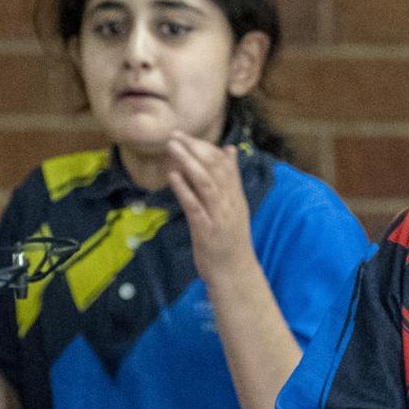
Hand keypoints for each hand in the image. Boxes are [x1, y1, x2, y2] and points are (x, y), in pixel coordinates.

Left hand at [166, 131, 255, 282]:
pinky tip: (172, 176)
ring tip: (173, 148)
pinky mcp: (207, 230)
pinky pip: (195, 206)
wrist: (235, 273)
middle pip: (215, 169)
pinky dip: (184, 189)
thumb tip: (229, 150)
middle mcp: (230, 202)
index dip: (205, 147)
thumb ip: (231, 179)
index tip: (186, 135)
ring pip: (206, 183)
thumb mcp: (234, 206)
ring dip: (189, 163)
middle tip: (175, 135)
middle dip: (194, 149)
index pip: (223, 164)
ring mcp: (219, 216)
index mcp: (235, 196)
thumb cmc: (230, 240)